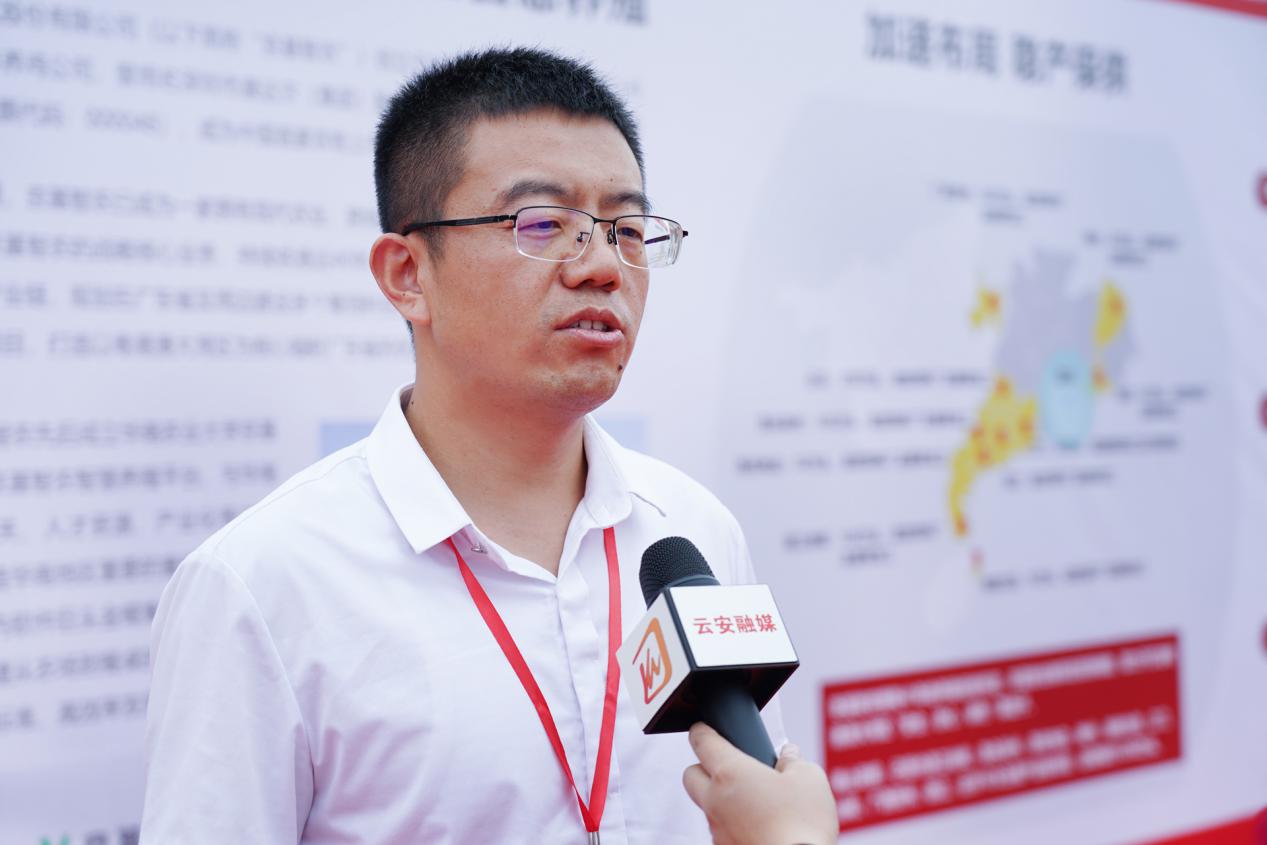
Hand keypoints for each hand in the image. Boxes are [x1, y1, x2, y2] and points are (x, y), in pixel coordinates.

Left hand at [682, 722, 837, 844]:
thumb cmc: (803, 824)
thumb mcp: (809, 778)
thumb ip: (793, 760)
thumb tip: (787, 755)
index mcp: (730, 772)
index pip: (702, 741)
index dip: (702, 731)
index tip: (704, 728)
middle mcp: (715, 800)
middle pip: (690, 775)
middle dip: (704, 767)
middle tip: (732, 767)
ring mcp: (717, 830)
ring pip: (707, 805)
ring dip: (721, 798)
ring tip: (754, 801)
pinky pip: (721, 830)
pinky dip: (733, 824)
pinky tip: (759, 826)